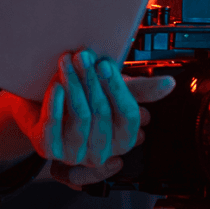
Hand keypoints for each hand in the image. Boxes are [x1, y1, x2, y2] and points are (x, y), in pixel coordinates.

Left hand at [12, 49, 175, 188]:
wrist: (39, 99)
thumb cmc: (81, 94)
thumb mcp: (112, 88)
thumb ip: (140, 89)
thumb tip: (169, 84)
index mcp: (121, 139)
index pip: (128, 118)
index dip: (118, 90)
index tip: (106, 65)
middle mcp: (100, 151)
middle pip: (102, 115)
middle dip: (92, 81)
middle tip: (82, 55)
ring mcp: (73, 153)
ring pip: (80, 119)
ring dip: (74, 85)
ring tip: (67, 62)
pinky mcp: (47, 149)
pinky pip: (53, 125)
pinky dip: (55, 102)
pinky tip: (56, 84)